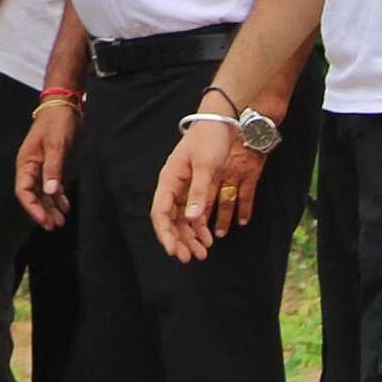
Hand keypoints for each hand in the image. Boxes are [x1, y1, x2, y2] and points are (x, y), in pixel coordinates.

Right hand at [14, 103, 75, 228]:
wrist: (64, 106)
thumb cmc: (57, 123)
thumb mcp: (56, 145)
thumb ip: (53, 169)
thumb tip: (51, 192)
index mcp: (26, 163)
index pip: (24, 191)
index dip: (32, 208)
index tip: (44, 220)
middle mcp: (31, 168)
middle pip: (32, 196)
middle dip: (42, 212)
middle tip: (54, 226)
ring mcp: (41, 167)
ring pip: (42, 193)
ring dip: (50, 207)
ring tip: (60, 222)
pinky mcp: (52, 166)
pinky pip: (52, 186)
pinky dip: (58, 197)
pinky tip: (65, 206)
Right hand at [150, 121, 265, 263]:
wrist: (221, 123)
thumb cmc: (210, 140)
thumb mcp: (207, 165)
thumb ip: (199, 192)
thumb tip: (193, 219)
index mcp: (169, 179)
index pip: (160, 211)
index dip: (164, 233)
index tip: (172, 250)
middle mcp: (173, 186)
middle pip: (169, 220)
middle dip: (177, 240)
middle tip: (189, 258)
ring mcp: (184, 189)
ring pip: (182, 220)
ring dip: (189, 237)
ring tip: (202, 254)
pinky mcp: (196, 189)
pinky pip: (194, 214)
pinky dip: (199, 228)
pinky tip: (208, 239)